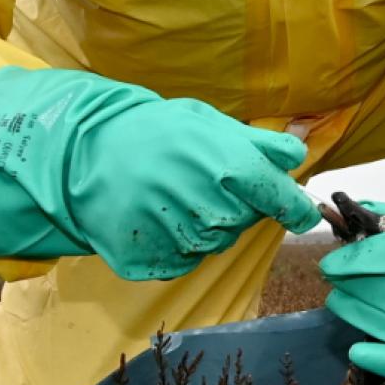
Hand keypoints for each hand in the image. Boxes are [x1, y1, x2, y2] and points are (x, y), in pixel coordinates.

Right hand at [0, 67, 320, 279]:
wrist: (81, 154)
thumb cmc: (150, 132)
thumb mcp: (205, 122)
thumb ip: (258, 142)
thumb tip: (297, 156)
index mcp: (229, 170)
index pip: (280, 201)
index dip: (295, 208)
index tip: (303, 213)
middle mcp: (208, 210)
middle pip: (246, 222)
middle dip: (235, 205)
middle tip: (202, 180)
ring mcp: (179, 240)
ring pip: (215, 243)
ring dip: (205, 224)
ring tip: (173, 194)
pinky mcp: (153, 262)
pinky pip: (183, 260)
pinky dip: (176, 242)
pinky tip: (155, 215)